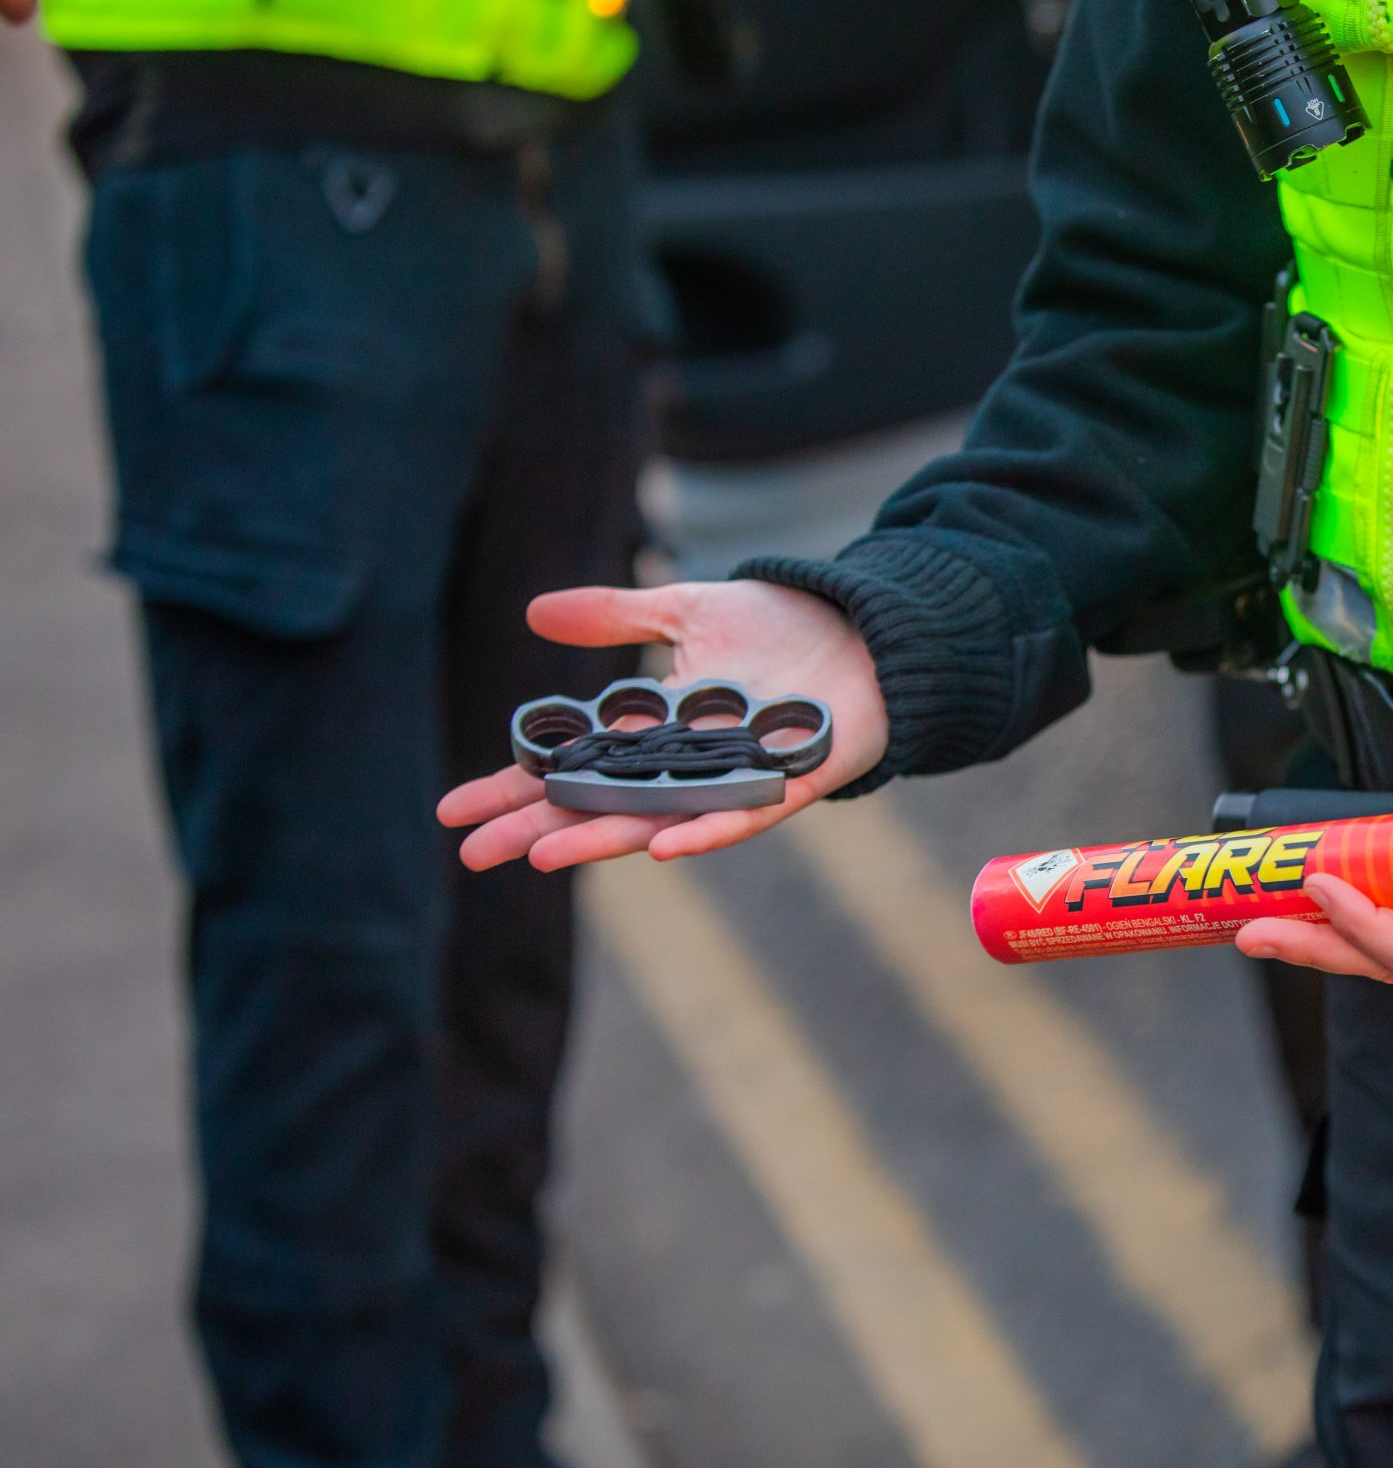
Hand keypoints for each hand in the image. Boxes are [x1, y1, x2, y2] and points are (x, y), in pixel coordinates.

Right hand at [437, 580, 886, 871]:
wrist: (864, 630)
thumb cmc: (778, 627)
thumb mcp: (685, 611)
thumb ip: (616, 617)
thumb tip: (533, 612)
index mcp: (653, 730)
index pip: (569, 765)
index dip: (514, 786)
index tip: (452, 810)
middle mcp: (684, 764)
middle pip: (597, 803)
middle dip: (536, 828)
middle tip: (473, 854)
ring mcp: (733, 778)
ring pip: (657, 819)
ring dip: (602, 837)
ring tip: (543, 857)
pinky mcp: (789, 782)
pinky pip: (742, 817)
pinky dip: (704, 830)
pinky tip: (661, 849)